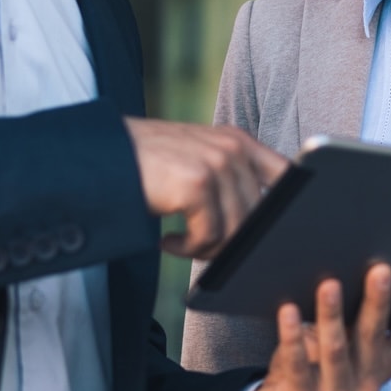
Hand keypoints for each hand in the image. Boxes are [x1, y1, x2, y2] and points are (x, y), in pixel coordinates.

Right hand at [123, 118, 290, 258]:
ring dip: (205, 248)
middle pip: (256, 217)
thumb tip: (263, 226)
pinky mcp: (196, 183)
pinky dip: (186, 249)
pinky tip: (167, 241)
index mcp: (239, 142)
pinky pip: (207, 237)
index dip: (288, 210)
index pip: (286, 177)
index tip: (276, 235)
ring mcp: (216, 163)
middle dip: (229, 242)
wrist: (102, 156)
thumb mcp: (198, 161)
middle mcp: (233, 148)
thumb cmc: (148, 166)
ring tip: (180, 242)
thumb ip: (230, 179)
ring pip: (234, 231)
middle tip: (198, 246)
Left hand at [239, 264, 390, 390]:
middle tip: (380, 270)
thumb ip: (353, 324)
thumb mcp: (346, 352)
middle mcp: (368, 382)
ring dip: (332, 315)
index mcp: (385, 364)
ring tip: (329, 285)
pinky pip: (297, 366)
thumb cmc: (318, 374)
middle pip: (373, 336)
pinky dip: (292, 337)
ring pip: (335, 350)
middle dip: (378, 301)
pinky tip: (288, 311)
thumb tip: (348, 274)